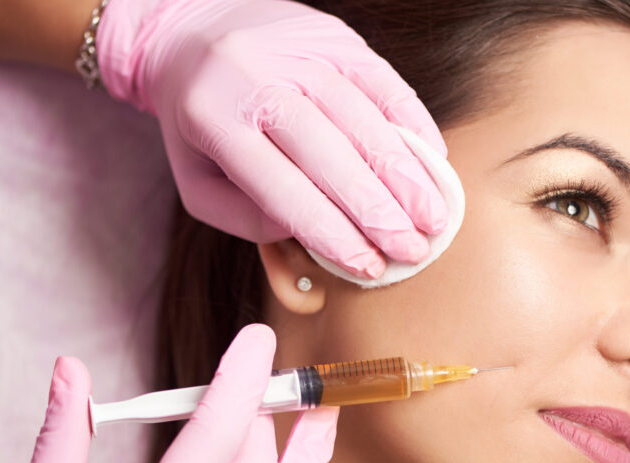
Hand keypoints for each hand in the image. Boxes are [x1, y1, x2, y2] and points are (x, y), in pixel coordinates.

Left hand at [97, 0, 448, 278]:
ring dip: (405, 174)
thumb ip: (246, 218)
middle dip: (378, 211)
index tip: (368, 267)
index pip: (284, 190)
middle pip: (331, 154)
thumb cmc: (203, 122)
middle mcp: (257, 78)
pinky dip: (413, 124)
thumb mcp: (198, 181)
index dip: (331, 233)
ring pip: (364, 119)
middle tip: (414, 250)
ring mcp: (300, 51)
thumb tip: (309, 232)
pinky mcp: (334, 35)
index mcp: (215, 119)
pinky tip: (434, 161)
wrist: (194, 28)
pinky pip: (384, 81)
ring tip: (434, 217)